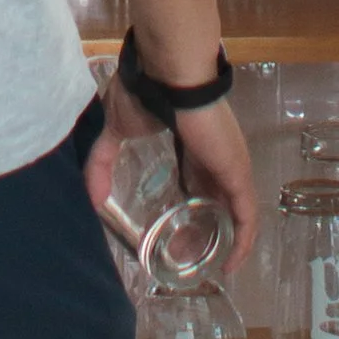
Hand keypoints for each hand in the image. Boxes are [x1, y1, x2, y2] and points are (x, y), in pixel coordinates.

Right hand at [88, 68, 260, 274]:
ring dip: (221, 241)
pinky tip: (231, 265)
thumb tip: (91, 198)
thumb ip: (102, 161)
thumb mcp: (116, 129)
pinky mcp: (238, 172)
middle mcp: (215, 157)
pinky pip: (247, 215)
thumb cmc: (146, 92)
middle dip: (202, 231)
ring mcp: (230, 165)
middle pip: (216, 202)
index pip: (197, 181)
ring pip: (234, 213)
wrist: (170, 71)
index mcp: (192, 144)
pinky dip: (242, 241)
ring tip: (203, 267)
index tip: (171, 234)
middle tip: (182, 258)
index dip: (189, 209)